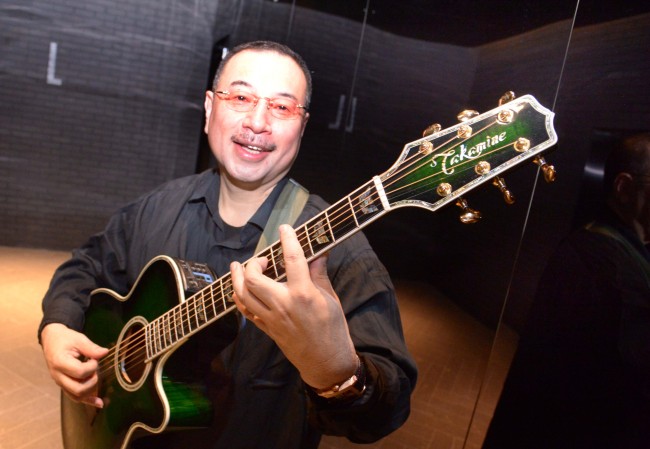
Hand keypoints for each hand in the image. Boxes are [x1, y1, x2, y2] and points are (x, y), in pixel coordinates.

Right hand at [41, 323, 108, 407]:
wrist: (52, 340)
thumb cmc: (65, 339)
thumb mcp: (78, 339)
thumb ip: (91, 348)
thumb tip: (105, 353)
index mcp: (60, 363)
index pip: (80, 372)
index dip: (92, 367)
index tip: (94, 359)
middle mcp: (58, 376)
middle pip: (78, 389)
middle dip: (92, 380)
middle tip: (95, 369)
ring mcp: (60, 382)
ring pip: (76, 396)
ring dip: (91, 389)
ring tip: (94, 376)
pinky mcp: (64, 385)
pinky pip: (74, 397)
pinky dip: (88, 401)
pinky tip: (99, 403)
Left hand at [230, 224, 356, 388]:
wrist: (325, 362)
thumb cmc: (333, 330)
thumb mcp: (330, 298)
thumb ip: (319, 274)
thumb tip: (318, 252)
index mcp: (303, 294)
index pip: (292, 259)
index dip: (287, 239)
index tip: (284, 228)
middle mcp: (282, 304)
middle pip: (254, 278)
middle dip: (253, 263)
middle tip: (263, 259)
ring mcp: (271, 318)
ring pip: (242, 294)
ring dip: (237, 277)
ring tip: (238, 267)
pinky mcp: (266, 328)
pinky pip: (245, 310)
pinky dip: (239, 296)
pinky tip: (241, 288)